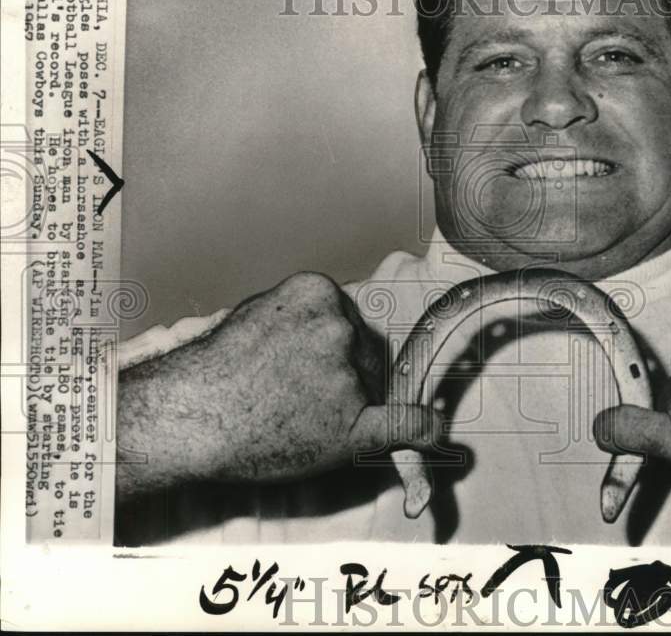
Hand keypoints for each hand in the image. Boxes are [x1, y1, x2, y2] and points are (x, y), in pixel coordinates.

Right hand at [117, 272, 443, 499]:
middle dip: (342, 372)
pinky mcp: (353, 421)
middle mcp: (340, 327)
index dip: (330, 348)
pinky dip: (421, 426)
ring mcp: (349, 372)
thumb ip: (304, 315)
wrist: (188, 418)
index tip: (303, 366)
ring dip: (346, 401)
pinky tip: (433, 428)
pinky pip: (403, 422)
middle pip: (365, 350)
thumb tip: (337, 324)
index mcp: (318, 292)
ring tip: (289, 414)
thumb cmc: (213, 370)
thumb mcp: (258, 313)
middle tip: (291, 395)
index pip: (347, 321)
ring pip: (369, 385)